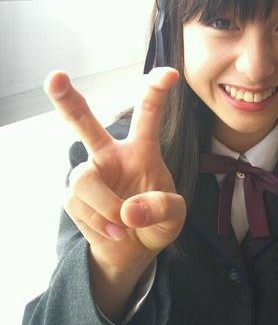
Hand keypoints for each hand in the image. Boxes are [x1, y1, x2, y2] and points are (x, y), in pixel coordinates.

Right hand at [46, 68, 186, 272]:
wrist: (134, 250)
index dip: (156, 92)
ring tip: (124, 224)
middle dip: (67, 100)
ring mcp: (90, 175)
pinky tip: (115, 231)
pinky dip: (101, 223)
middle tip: (55, 77)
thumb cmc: (157, 222)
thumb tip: (128, 211)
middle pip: (84, 122)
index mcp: (141, 150)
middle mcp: (110, 155)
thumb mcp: (174, 217)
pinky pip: (80, 206)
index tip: (170, 74)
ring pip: (84, 180)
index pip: (147, 115)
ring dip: (106, 205)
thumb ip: (161, 208)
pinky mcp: (74, 197)